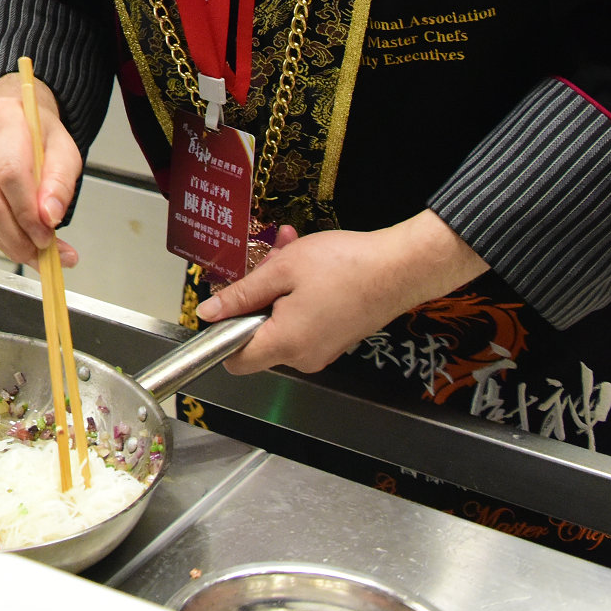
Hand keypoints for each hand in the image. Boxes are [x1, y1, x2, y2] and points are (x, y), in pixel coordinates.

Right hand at [0, 74, 82, 266]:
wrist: (9, 120)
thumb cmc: (36, 134)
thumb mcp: (63, 148)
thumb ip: (60, 181)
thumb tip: (50, 217)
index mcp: (0, 120)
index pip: (10, 174)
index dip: (28, 211)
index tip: (48, 234)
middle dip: (19, 236)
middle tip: (43, 251)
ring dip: (10, 241)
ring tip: (37, 249)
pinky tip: (17, 238)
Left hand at [197, 211, 487, 373]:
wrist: (401, 269)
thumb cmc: (344, 265)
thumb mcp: (282, 270)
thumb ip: (241, 295)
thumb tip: (208, 313)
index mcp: (285, 344)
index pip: (235, 361)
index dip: (222, 333)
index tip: (225, 303)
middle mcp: (303, 357)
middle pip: (258, 336)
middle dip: (256, 296)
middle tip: (267, 259)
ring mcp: (323, 350)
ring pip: (281, 321)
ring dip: (278, 287)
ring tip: (289, 249)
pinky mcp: (337, 339)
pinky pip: (303, 320)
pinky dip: (298, 294)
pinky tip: (307, 262)